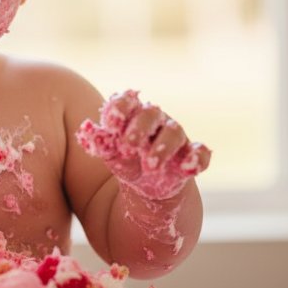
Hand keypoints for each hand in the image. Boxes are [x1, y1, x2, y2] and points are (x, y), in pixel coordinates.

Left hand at [77, 90, 209, 199]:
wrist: (150, 187)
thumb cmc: (128, 163)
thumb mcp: (113, 156)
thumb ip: (103, 145)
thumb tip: (87, 135)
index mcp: (133, 115)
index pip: (128, 101)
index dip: (120, 107)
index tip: (111, 122)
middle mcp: (156, 122)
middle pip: (151, 113)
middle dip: (140, 128)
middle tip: (128, 146)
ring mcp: (176, 138)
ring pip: (174, 132)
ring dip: (162, 147)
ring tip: (150, 165)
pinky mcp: (192, 156)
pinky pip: (201, 152)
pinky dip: (196, 158)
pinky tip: (187, 169)